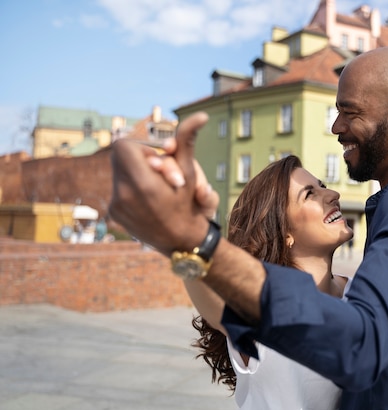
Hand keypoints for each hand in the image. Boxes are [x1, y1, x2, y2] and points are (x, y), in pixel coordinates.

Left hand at [108, 112, 212, 254]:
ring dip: (134, 173)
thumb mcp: (191, 172)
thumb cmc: (190, 205)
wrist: (183, 244)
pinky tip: (147, 200)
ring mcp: (117, 206)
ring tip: (154, 186)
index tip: (156, 158)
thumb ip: (187, 141)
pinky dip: (130, 189)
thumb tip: (201, 115)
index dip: (140, 147)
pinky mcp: (114, 214)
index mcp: (143, 183)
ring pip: (117, 173)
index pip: (122, 146)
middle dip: (137, 159)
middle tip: (156, 169)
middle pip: (118, 158)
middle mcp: (124, 195)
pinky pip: (116, 190)